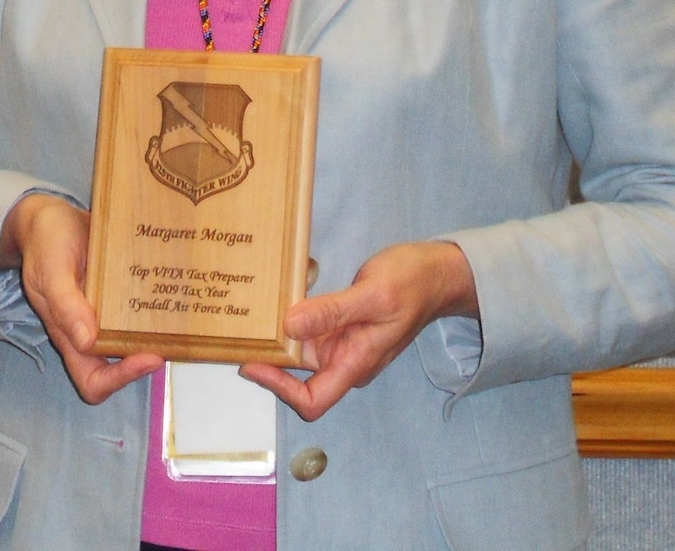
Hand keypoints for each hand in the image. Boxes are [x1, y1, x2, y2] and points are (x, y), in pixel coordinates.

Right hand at [0, 194, 161, 404]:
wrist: (47, 216)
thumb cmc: (45, 243)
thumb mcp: (51, 270)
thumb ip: (65, 306)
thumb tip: (87, 343)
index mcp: (68, 333)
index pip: (93, 380)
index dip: (119, 379)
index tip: (147, 357)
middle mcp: (89, 329)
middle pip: (119, 367)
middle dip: (144, 361)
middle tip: (169, 340)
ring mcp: (104, 312)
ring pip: (132, 340)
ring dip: (154, 338)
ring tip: (178, 321)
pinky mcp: (117, 292)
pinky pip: (137, 311)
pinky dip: (156, 310)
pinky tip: (170, 293)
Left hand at [241, 240, 476, 421]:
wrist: (437, 274)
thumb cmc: (411, 284)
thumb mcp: (372, 294)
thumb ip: (332, 311)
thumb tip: (289, 326)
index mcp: (356, 363)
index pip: (312, 400)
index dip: (280, 390)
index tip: (252, 364)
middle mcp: (346, 360)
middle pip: (299, 378)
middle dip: (268, 361)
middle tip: (237, 334)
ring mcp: (343, 344)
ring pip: (300, 352)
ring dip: (276, 339)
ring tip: (246, 316)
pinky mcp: (340, 326)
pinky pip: (308, 330)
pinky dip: (289, 321)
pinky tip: (272, 301)